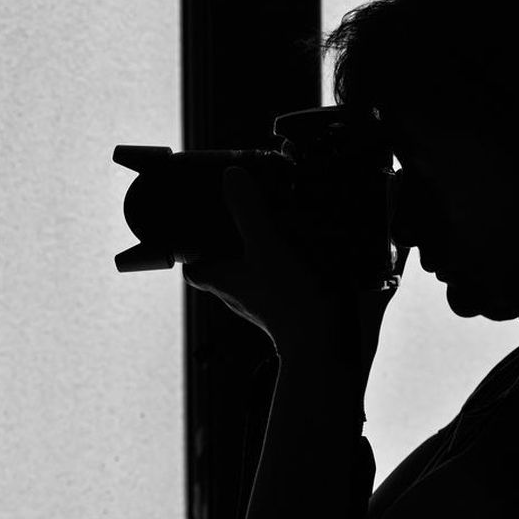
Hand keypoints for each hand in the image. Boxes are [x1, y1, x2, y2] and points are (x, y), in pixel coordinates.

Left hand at [183, 166, 340, 347]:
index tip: (195, 228)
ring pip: (256, 271)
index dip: (190, 252)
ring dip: (263, 249)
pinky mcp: (294, 302)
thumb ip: (247, 210)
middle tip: (241, 213)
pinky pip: (285, 277)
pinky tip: (307, 242)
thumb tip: (231, 176)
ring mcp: (268, 301)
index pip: (193, 271)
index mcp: (223, 281)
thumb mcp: (265, 245)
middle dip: (230, 242)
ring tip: (277, 220)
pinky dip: (291, 260)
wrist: (328, 341)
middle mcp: (241, 293)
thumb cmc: (289, 299)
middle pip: (224, 267)